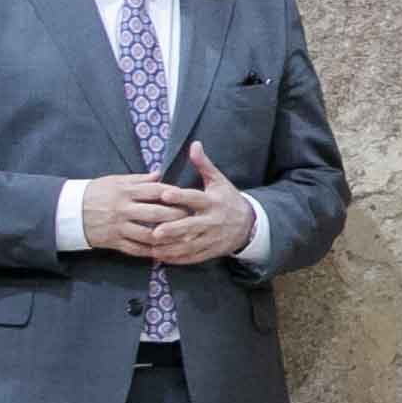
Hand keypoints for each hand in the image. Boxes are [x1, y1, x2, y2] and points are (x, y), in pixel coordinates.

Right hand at [83, 172, 201, 257]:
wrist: (70, 212)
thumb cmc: (96, 193)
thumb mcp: (115, 180)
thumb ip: (138, 179)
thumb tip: (159, 175)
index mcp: (125, 191)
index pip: (155, 191)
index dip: (174, 194)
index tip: (188, 197)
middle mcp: (123, 209)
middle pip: (156, 213)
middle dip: (176, 216)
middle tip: (192, 218)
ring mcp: (119, 227)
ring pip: (148, 234)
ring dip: (167, 237)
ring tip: (182, 237)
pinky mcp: (114, 241)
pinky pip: (136, 249)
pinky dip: (151, 251)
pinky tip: (164, 251)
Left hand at [155, 141, 258, 268]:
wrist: (249, 225)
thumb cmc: (228, 199)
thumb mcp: (219, 181)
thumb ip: (204, 164)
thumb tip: (194, 144)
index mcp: (213, 201)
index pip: (195, 198)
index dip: (181, 197)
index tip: (165, 194)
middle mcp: (212, 221)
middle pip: (192, 226)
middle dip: (174, 229)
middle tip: (155, 232)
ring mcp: (212, 238)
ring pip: (190, 244)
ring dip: (171, 247)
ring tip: (153, 247)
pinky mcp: (210, 251)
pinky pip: (193, 257)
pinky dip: (177, 258)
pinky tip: (162, 257)